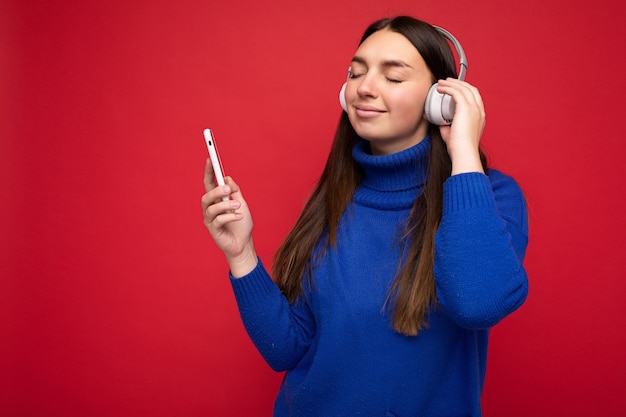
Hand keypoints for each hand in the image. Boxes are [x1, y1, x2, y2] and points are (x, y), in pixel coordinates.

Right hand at [201, 158, 256, 276]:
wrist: (244, 244)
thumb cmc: (242, 224)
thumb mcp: (242, 204)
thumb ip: (235, 192)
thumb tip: (227, 178)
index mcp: (216, 200)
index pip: (209, 183)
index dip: (209, 171)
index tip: (210, 159)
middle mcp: (210, 209)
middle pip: (206, 195)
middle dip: (216, 190)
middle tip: (228, 189)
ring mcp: (210, 220)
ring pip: (212, 208)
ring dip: (226, 205)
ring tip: (238, 206)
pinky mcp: (213, 230)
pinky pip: (218, 220)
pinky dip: (230, 216)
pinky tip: (239, 217)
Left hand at [436, 78, 485, 174]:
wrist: (463, 152)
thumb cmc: (459, 148)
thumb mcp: (453, 135)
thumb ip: (447, 127)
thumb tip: (440, 122)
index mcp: (479, 117)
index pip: (475, 98)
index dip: (465, 90)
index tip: (455, 89)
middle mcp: (479, 111)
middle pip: (471, 89)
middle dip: (459, 83)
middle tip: (448, 81)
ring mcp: (474, 108)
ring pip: (464, 89)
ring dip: (452, 83)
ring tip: (442, 82)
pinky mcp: (466, 108)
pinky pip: (456, 92)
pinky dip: (448, 88)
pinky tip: (440, 88)